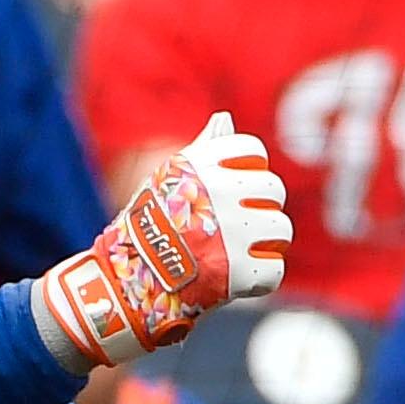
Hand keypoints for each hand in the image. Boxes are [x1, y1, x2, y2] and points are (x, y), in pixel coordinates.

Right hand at [35, 112, 288, 368]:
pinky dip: (259, 279)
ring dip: (266, 243)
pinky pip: (274, 269)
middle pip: (273, 189)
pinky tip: (237, 278)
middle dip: (261, 207)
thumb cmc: (146, 230)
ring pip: (281, 229)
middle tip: (239, 227)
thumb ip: (201, 151)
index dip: (249, 170)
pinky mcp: (237, 272)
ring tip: (241, 253)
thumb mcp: (164, 181)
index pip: (252, 151)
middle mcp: (218, 194)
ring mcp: (230, 233)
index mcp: (201, 166)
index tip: (235, 190)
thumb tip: (225, 119)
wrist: (123, 284)